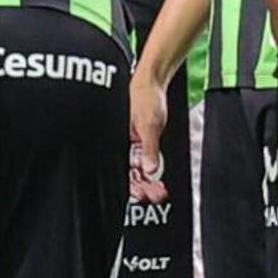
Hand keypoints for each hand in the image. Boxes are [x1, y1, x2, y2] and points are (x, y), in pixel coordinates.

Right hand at [125, 69, 171, 202]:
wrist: (152, 81)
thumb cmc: (144, 96)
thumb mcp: (150, 126)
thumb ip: (149, 149)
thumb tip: (150, 170)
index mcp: (119, 142)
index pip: (124, 172)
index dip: (135, 187)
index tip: (147, 196)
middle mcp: (123, 143)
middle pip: (130, 173)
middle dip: (143, 186)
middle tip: (156, 195)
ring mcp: (132, 142)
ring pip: (136, 168)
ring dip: (147, 180)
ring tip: (159, 189)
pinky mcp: (140, 138)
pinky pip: (143, 158)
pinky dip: (150, 168)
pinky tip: (156, 175)